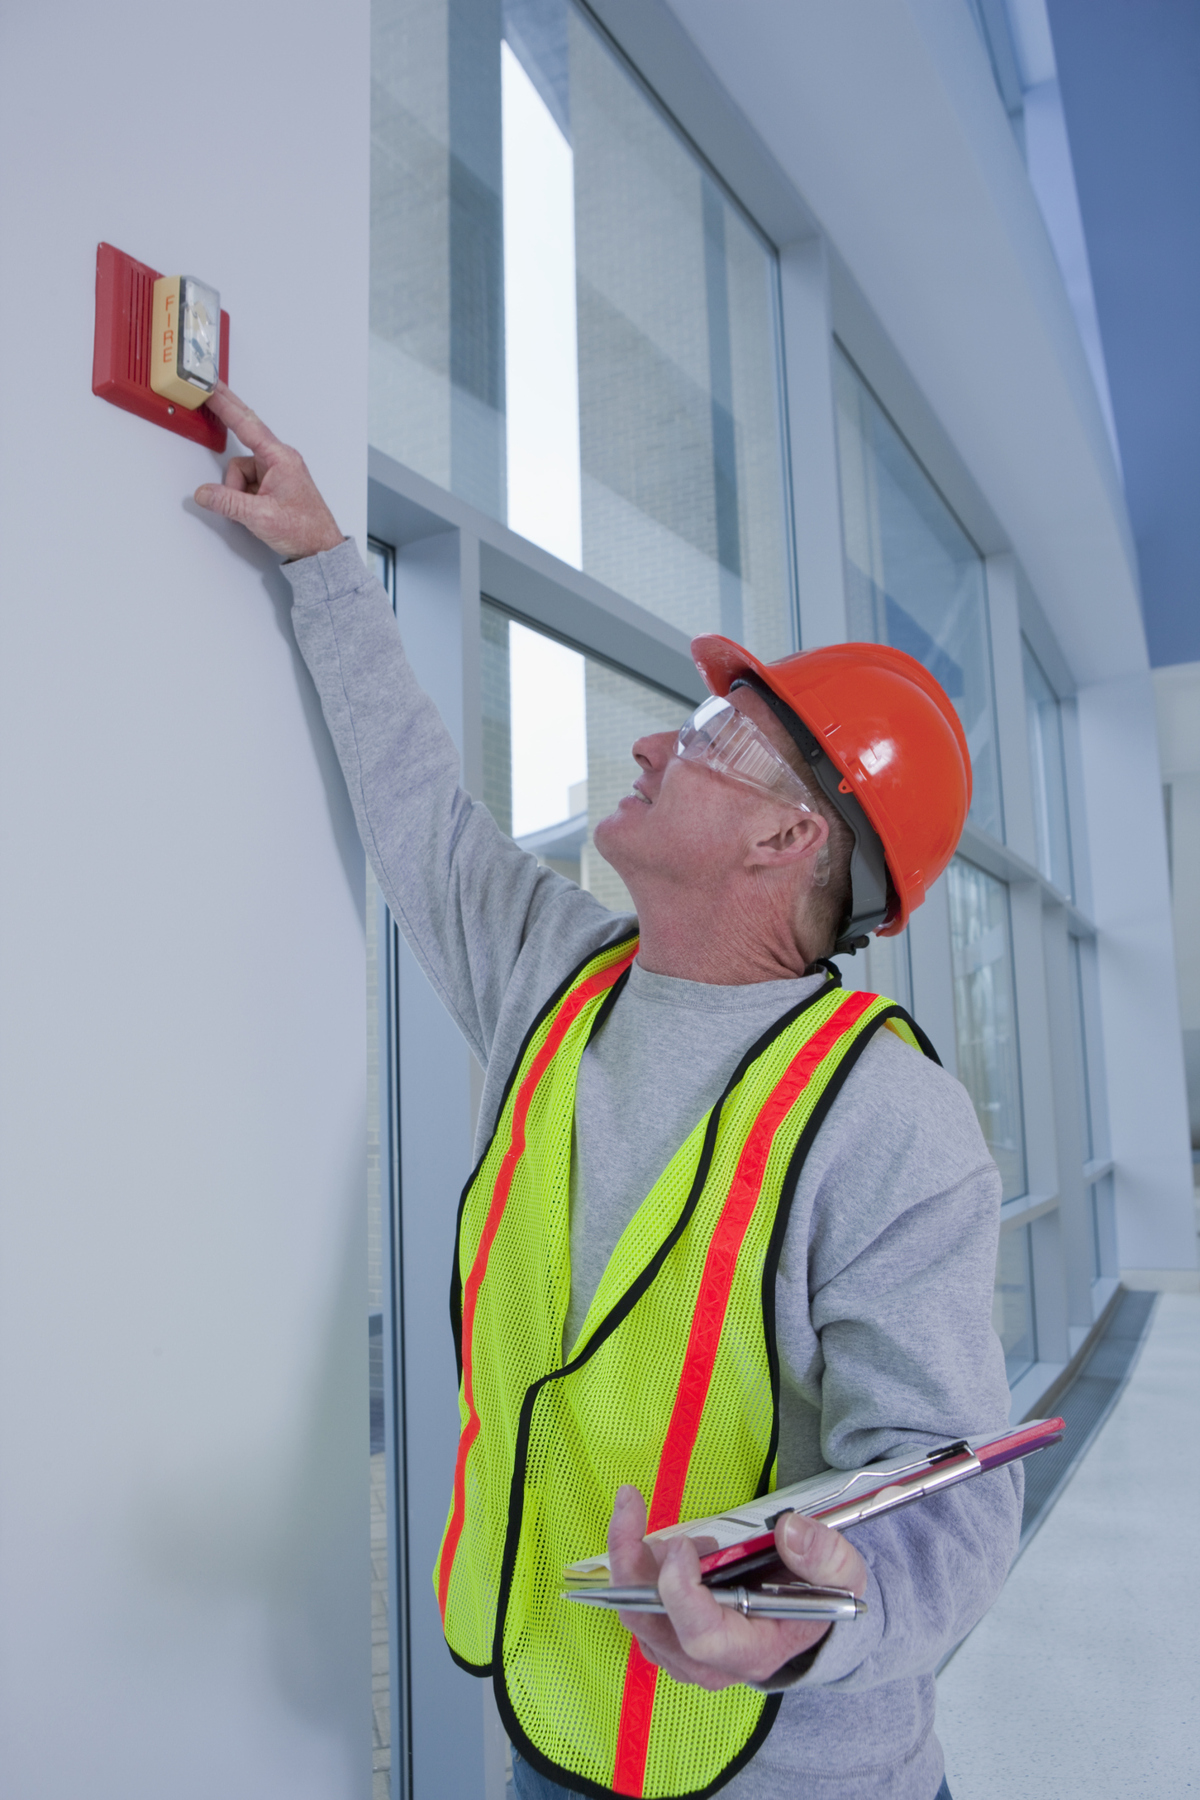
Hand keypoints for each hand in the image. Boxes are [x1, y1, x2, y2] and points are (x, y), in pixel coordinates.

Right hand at [193, 383, 344, 560]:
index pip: (247, 425)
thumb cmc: (304, 529)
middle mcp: (279, 459)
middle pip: (244, 435)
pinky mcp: (274, 483)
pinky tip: (253, 510)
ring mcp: (276, 471)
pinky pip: (247, 482)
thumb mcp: (260, 517)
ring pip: (240, 470)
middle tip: (209, 394)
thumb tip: (204, 493)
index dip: (226, 405)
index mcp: (280, 458)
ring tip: (251, 510)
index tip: (212, 389)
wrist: (321, 547)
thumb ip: (228, 503)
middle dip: (227, 417)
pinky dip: (243, 496)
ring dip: (237, 490)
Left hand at [607, 1485, 867, 1689]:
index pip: (702, 1637)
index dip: (682, 1593)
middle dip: (631, 1561)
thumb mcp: (842, 1575)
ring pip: (633, 1610)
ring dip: (631, 1555)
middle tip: (632, 1505)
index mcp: (752, 1651)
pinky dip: (632, 1564)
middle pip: (651, 1622)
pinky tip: (654, 1535)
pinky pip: (634, 1603)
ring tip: (651, 1515)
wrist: (807, 1618)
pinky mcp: (666, 1636)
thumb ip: (824, 1554)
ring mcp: (682, 1654)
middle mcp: (709, 1663)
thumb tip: (788, 1531)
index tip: (683, 1544)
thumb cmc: (820, 1598)